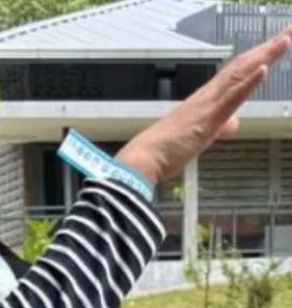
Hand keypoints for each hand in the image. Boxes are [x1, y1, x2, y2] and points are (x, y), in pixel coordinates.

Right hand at [116, 26, 291, 184]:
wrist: (145, 158)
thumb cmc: (165, 149)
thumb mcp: (200, 137)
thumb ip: (219, 128)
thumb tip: (233, 124)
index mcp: (205, 100)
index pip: (236, 74)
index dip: (256, 58)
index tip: (274, 46)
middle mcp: (207, 97)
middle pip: (241, 68)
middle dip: (265, 51)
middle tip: (287, 34)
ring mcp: (207, 105)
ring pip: (238, 76)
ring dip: (263, 58)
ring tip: (283, 41)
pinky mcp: (207, 118)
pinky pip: (231, 97)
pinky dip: (248, 82)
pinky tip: (263, 68)